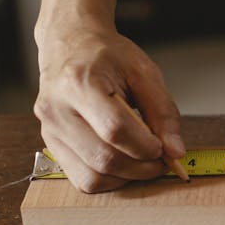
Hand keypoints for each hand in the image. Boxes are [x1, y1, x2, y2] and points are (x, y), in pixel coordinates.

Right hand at [33, 22, 184, 192]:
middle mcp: (56, 109)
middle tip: (161, 160)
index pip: (116, 130)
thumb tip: (175, 152)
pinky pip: (81, 179)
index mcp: (80, 83)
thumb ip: (164, 112)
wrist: (71, 44)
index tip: (165, 148)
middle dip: (141, 167)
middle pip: (103, 158)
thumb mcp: (145, 72)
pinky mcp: (50, 144)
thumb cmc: (108, 55)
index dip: (147, 146)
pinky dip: (109, 179)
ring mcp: (49, 130)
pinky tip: (124, 163)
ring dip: (126, 178)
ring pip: (91, 176)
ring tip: (144, 161)